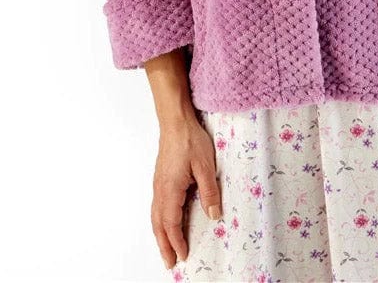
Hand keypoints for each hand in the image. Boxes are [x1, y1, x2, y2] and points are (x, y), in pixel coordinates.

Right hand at [151, 113, 222, 269]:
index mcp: (170, 189)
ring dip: (160, 234)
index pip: (171, 223)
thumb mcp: (206, 166)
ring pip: (155, 216)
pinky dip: (159, 221)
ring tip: (166, 248)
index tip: (183, 255)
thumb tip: (214, 215)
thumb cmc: (190, 140)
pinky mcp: (160, 178)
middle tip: (170, 262)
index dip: (177, 241)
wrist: (175, 121)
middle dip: (164, 245)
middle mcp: (161, 189)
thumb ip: (209, 192)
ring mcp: (158, 183)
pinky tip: (165, 222)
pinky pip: (157, 206)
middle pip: (159, 224)